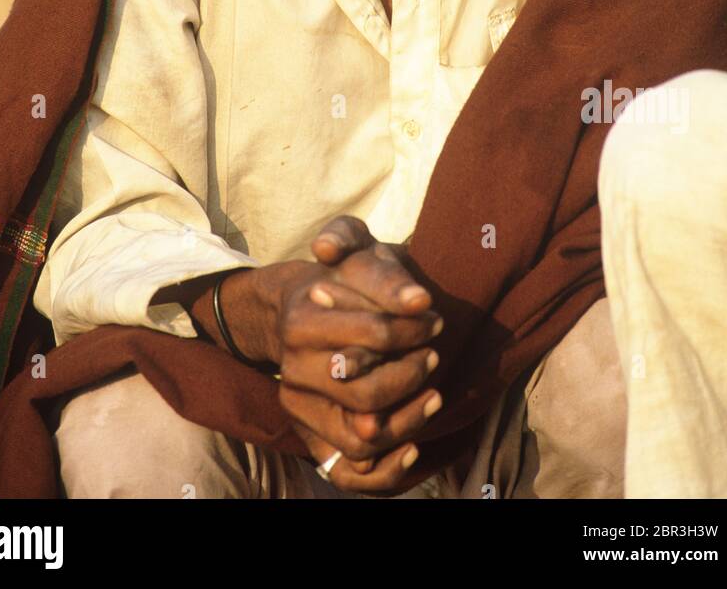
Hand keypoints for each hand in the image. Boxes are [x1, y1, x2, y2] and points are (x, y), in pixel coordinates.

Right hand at [272, 215, 444, 492]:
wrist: (299, 307)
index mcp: (300, 322)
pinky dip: (387, 469)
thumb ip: (385, 274)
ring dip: (409, 421)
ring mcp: (299, 410)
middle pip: (366, 393)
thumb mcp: (356, 253)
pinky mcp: (310, 438)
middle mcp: (292, 372)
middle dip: (412, 374)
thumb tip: (420, 301)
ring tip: (434, 395)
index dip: (413, 328)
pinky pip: (347, 473)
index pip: (373, 334)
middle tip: (434, 355)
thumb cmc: (338, 277)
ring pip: (361, 439)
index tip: (433, 320)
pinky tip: (414, 445)